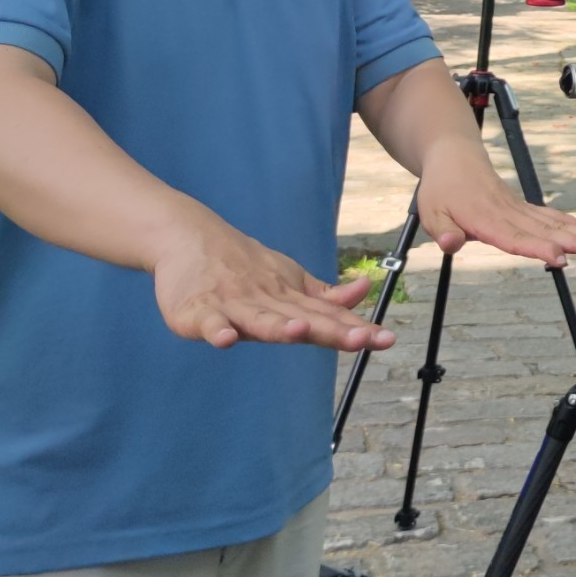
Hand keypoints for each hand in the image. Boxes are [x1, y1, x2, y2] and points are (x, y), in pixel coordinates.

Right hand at [151, 219, 395, 352]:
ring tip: (300, 332)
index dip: (356, 329)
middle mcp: (266, 301)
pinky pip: (207, 322)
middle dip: (332, 331)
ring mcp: (232, 304)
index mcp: (289, 298)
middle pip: (302, 319)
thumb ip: (325, 297)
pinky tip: (225, 339)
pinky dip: (216, 329)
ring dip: (280, 327)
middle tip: (361, 339)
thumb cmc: (245, 266)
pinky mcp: (196, 310)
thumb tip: (364, 290)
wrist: (189, 236)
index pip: (328, 317)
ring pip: (260, 319)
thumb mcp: (289, 280)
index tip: (387, 339)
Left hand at [414, 148, 575, 264]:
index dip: (538, 248)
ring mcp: (519, 208)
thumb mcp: (431, 212)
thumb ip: (442, 231)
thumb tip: (450, 245)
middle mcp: (507, 212)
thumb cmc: (443, 187)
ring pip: (554, 222)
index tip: (560, 257)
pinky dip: (574, 224)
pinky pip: (552, 216)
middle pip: (545, 229)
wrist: (455, 156)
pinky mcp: (524, 206)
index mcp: (484, 217)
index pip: (514, 237)